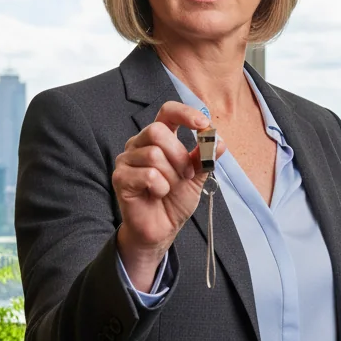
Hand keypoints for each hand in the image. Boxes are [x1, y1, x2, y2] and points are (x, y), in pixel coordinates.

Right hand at [113, 101, 225, 288]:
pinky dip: (160, 187)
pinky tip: (158, 194)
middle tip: (187, 175)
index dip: (184, 113)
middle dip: (179, 155)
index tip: (202, 124)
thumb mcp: (196, 177)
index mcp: (157, 138)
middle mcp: (139, 144)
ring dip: (170, 175)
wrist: (161, 229)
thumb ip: (204, 158)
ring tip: (170, 188)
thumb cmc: (174, 200)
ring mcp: (126, 160)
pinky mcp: (120, 178)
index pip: (167, 112)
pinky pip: (147, 174)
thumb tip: (220, 143)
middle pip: (157, 130)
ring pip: (153, 154)